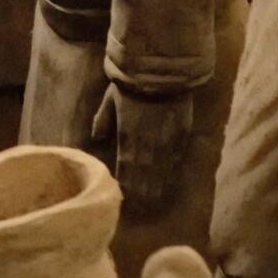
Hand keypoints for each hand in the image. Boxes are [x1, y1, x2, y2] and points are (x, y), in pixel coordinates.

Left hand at [92, 82, 195, 214]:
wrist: (162, 70)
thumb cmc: (131, 82)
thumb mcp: (110, 99)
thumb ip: (103, 120)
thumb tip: (95, 138)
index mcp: (128, 138)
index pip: (125, 169)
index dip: (125, 184)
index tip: (123, 196)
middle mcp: (148, 147)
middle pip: (144, 176)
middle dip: (142, 192)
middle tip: (140, 206)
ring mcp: (167, 143)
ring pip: (161, 172)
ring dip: (157, 187)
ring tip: (154, 201)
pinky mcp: (182, 136)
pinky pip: (176, 159)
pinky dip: (172, 171)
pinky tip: (170, 180)